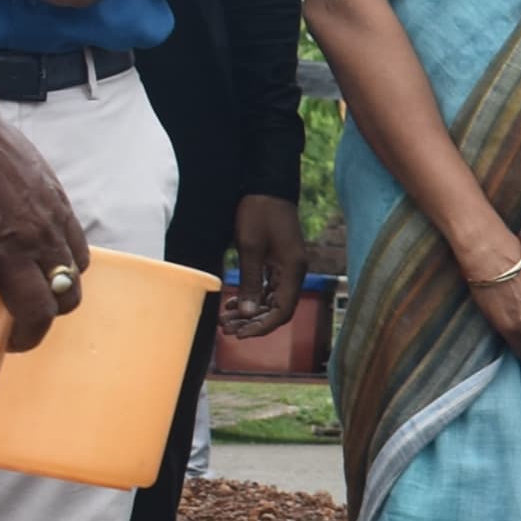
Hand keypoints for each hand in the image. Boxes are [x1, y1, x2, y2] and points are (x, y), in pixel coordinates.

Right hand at [0, 77, 88, 361]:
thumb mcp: (17, 163)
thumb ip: (22, 194)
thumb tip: (9, 206)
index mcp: (52, 209)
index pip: (74, 260)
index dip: (60, 281)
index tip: (45, 290)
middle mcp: (38, 235)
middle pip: (65, 293)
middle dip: (50, 316)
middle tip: (29, 327)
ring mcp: (2, 253)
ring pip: (34, 313)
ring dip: (25, 337)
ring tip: (9, 347)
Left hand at [221, 194, 306, 336]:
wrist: (267, 186)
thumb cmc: (259, 212)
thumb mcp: (250, 247)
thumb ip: (250, 282)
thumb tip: (248, 314)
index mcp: (292, 271)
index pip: (282, 311)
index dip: (262, 327)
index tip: (240, 334)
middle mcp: (294, 273)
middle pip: (278, 310)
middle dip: (254, 323)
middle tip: (227, 330)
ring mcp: (288, 268)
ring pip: (272, 301)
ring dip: (251, 313)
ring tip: (226, 320)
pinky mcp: (279, 262)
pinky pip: (269, 288)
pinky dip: (253, 298)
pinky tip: (234, 304)